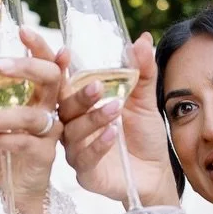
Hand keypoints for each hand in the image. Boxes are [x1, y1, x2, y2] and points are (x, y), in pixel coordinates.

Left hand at [0, 28, 61, 213]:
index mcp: (37, 93)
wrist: (11, 186)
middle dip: (28, 67)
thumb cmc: (0, 146)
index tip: (22, 29)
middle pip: (51, 78)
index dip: (39, 45)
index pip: (46, 61)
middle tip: (0, 65)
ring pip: (30, 116)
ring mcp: (50, 131)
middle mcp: (48, 107)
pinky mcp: (45, 153)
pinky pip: (23, 141)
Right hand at [58, 33, 176, 207]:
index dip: (56, 67)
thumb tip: (143, 39)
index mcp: (80, 104)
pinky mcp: (85, 174)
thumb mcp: (145, 100)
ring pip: (73, 132)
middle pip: (63, 107)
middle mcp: (72, 126)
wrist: (156, 173)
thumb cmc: (143, 136)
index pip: (62, 82)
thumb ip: (142, 72)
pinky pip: (85, 158)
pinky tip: (113, 133)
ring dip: (93, 119)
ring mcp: (76, 150)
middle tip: (97, 85)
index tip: (62, 52)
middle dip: (78, 95)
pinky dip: (98, 144)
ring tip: (116, 108)